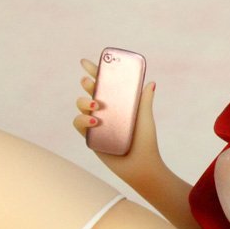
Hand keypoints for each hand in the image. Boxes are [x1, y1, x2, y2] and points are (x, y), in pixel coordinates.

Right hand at [73, 57, 160, 181]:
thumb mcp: (145, 118)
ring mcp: (96, 123)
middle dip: (87, 84)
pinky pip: (78, 123)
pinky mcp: (90, 136)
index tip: (86, 62)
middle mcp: (105, 111)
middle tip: (89, 82)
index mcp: (118, 103)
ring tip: (96, 106)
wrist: (140, 166)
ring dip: (84, 101)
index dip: (94, 72)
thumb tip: (151, 83)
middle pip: (90, 91)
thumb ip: (145, 101)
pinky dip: (82, 119)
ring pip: (81, 105)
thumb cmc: (145, 142)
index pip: (104, 83)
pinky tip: (94, 121)